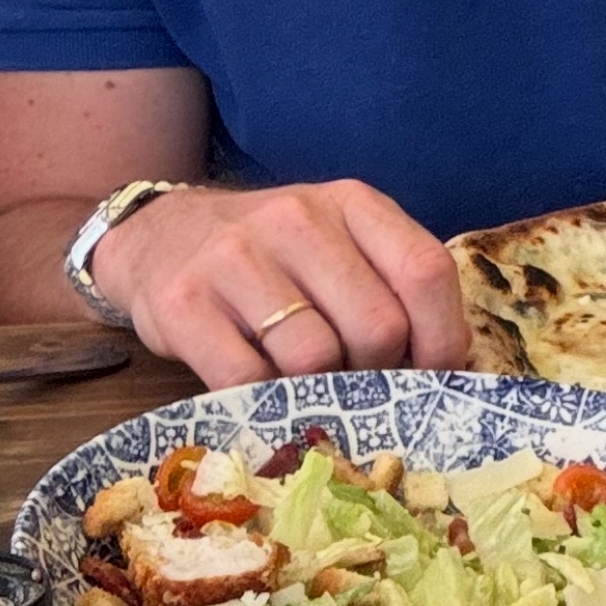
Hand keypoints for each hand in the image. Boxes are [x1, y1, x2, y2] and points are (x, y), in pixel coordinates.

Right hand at [92, 178, 468, 384]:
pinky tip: (261, 390)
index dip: (441, 339)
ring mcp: (235, 257)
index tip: (431, 374)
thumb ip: (390, 289)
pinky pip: (248, 380)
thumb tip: (448, 373)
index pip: (425, 271)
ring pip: (314, 359)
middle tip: (354, 381)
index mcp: (350, 202)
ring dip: (318, 391)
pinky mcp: (184, 303)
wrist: (158, 238)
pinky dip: (264, 403)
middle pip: (376, 327)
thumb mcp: (338, 246)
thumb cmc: (272, 258)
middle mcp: (296, 219)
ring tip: (304, 383)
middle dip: (375, 373)